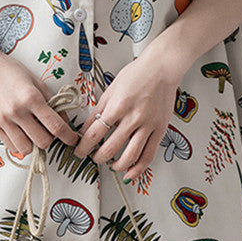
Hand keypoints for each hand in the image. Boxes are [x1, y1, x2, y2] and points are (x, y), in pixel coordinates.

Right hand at [0, 43, 80, 155]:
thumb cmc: (9, 69)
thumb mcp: (34, 79)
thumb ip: (50, 99)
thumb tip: (64, 119)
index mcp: (31, 97)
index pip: (56, 125)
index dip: (68, 136)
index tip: (72, 138)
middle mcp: (17, 111)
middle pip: (43, 141)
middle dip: (50, 139)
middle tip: (49, 131)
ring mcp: (3, 120)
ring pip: (26, 148)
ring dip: (34, 144)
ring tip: (33, 133)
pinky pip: (10, 146)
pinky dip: (19, 144)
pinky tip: (20, 133)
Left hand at [72, 55, 179, 179]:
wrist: (161, 68)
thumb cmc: (136, 74)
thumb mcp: (111, 89)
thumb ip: (99, 110)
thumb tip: (87, 128)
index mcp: (118, 106)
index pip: (94, 134)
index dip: (83, 147)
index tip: (80, 151)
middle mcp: (133, 118)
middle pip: (109, 148)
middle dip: (97, 157)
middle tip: (93, 157)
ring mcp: (148, 125)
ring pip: (130, 157)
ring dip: (116, 165)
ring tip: (110, 165)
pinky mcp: (160, 130)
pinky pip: (149, 155)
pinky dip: (138, 168)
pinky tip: (130, 172)